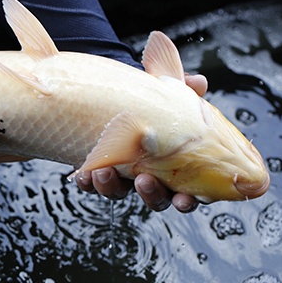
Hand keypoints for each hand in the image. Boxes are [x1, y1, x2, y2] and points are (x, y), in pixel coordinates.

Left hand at [75, 73, 208, 212]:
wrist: (111, 95)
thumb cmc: (148, 100)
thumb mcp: (167, 93)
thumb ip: (184, 89)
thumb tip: (197, 82)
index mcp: (173, 165)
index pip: (187, 191)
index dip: (186, 200)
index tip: (182, 199)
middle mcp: (149, 175)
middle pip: (155, 198)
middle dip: (150, 194)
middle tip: (144, 181)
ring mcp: (122, 176)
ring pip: (119, 193)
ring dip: (112, 188)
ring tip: (104, 173)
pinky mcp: (96, 170)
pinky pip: (91, 184)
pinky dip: (87, 182)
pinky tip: (84, 174)